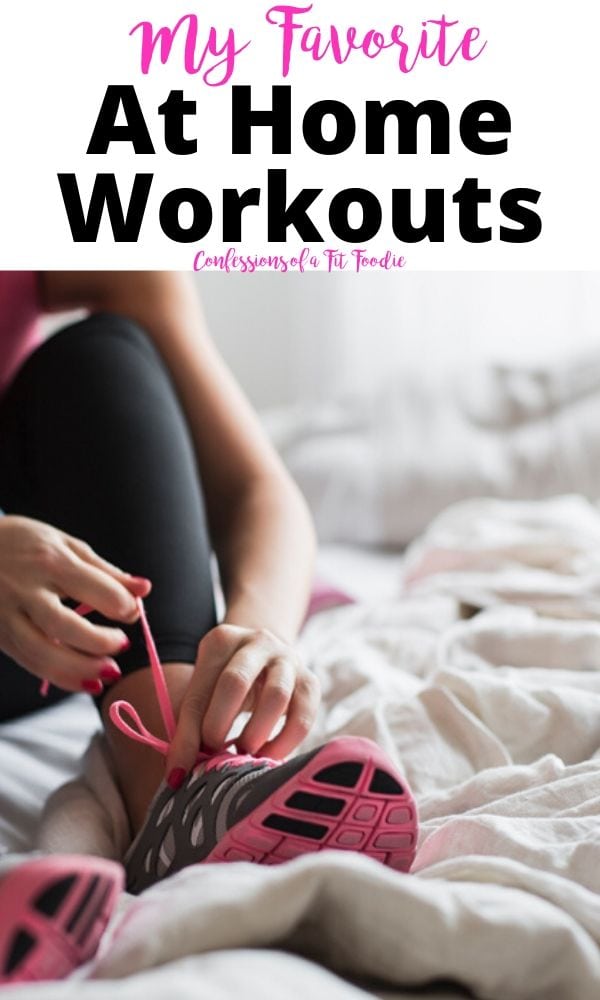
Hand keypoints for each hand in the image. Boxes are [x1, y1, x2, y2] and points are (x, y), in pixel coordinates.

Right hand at [0, 515, 150, 692]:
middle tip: (122, 644)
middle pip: (64, 626)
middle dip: (100, 642)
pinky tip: (85, 679)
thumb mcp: (66, 545)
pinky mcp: (0, 636)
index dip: (120, 604)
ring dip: (81, 670)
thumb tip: (144, 589)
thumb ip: (106, 571)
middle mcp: (25, 589)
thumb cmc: (24, 544)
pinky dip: (60, 677)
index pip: (91, 587)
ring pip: (42, 654)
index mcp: (49, 560)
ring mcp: (8, 615)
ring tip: (109, 671)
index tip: (131, 612)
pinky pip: (30, 663)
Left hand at [166, 624, 320, 774]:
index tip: (179, 770)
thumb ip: (189, 728)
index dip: (188, 734)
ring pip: (276, 695)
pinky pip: (303, 715)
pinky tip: (268, 755)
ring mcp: (288, 658)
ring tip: (244, 752)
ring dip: (256, 733)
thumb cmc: (226, 686)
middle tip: (214, 753)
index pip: (199, 690)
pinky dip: (285, 742)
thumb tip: (177, 773)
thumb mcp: (204, 694)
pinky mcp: (310, 681)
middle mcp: (257, 642)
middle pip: (235, 682)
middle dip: (219, 725)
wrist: (267, 661)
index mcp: (221, 641)